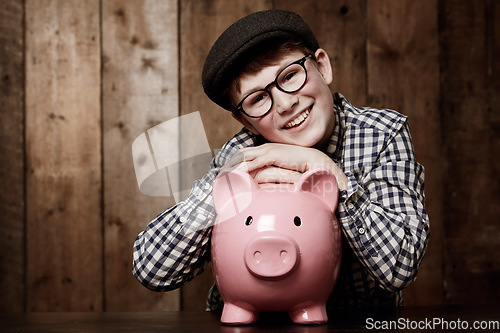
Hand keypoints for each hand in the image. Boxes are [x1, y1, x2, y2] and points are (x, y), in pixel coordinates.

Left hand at [222, 143, 347, 189]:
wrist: (312, 160)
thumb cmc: (299, 166)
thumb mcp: (282, 169)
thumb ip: (273, 173)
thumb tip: (267, 183)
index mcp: (266, 149)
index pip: (245, 153)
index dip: (234, 162)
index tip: (225, 172)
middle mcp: (264, 148)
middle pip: (240, 154)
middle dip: (229, 164)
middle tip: (219, 175)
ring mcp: (267, 150)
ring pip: (243, 157)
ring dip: (232, 166)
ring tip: (222, 177)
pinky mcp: (271, 155)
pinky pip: (253, 162)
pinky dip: (242, 169)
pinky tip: (235, 176)